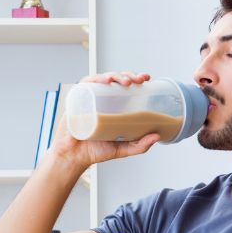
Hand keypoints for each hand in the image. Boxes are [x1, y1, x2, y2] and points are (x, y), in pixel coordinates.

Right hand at [45, 71, 162, 172]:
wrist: (74, 157)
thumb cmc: (96, 151)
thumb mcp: (123, 149)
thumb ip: (140, 145)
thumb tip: (157, 136)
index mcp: (114, 107)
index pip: (126, 87)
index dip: (136, 79)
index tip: (147, 78)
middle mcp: (102, 99)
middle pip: (116, 80)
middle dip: (129, 75)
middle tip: (139, 80)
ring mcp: (90, 98)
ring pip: (103, 78)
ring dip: (116, 75)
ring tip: (126, 82)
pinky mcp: (77, 99)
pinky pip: (86, 84)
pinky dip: (96, 79)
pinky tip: (106, 80)